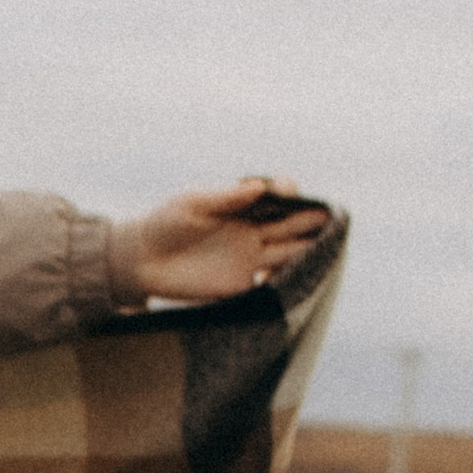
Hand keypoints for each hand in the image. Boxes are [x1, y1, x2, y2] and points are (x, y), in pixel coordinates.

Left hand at [115, 181, 331, 303]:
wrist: (141, 261)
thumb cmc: (164, 224)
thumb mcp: (191, 204)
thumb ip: (225, 198)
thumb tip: (258, 186)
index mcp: (242, 208)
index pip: (277, 199)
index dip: (290, 194)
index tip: (293, 192)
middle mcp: (251, 233)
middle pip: (290, 226)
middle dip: (311, 222)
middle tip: (332, 219)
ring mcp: (248, 260)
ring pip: (288, 254)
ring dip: (307, 251)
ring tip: (328, 248)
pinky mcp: (240, 287)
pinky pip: (271, 285)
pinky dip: (288, 280)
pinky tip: (301, 277)